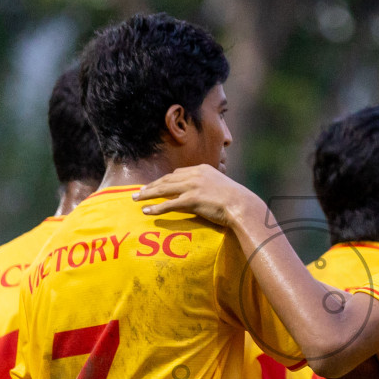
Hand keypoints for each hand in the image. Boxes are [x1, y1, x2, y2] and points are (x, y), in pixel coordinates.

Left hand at [134, 165, 261, 227]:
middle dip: (151, 185)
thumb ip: (208, 186)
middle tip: (139, 191)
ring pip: (164, 189)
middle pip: (167, 179)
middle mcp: (195, 175)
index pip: (177, 173)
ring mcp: (193, 186)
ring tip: (136, 199)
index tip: (155, 185)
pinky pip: (169, 204)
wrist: (242, 205)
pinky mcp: (192, 200)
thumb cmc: (235, 200)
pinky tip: (147, 210)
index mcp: (201, 169)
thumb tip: (202, 194)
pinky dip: (156, 207)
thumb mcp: (220, 186)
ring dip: (148, 194)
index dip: (164, 180)